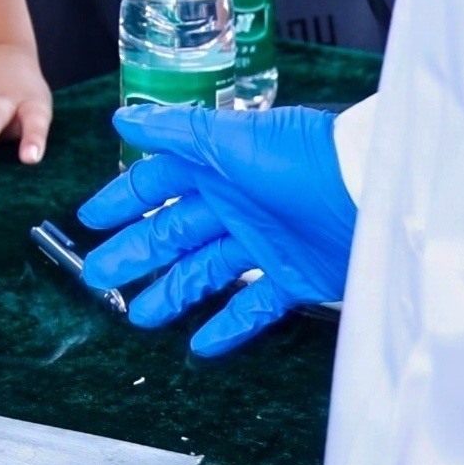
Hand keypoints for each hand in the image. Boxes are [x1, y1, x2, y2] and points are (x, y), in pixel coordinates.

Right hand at [78, 102, 358, 355]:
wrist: (373, 195)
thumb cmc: (304, 158)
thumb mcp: (232, 139)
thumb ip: (175, 132)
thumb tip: (123, 118)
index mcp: (218, 167)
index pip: (157, 183)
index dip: (123, 200)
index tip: (90, 220)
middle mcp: (235, 204)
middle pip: (172, 232)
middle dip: (135, 254)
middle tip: (98, 278)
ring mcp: (262, 243)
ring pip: (204, 272)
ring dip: (171, 293)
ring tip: (140, 318)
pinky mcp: (292, 277)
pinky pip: (253, 306)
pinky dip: (228, 326)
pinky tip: (201, 345)